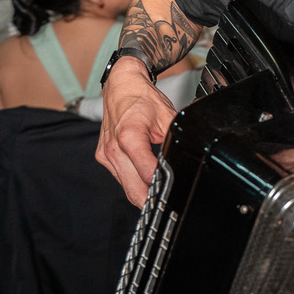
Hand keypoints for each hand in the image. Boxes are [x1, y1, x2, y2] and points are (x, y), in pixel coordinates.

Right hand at [95, 59, 176, 205]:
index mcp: (129, 137)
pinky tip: (146, 182)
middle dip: (151, 201)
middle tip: (169, 207)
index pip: (147, 173)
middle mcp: (113, 148)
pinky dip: (133, 182)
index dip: (163, 185)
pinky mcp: (103, 157)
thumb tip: (190, 152)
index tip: (175, 191)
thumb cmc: (142, 99)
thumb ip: (176, 137)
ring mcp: (106, 155)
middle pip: (134, 189)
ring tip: (159, 197)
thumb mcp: (167, 116)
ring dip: (142, 194)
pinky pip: (120, 177)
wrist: (120, 87)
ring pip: (126, 187)